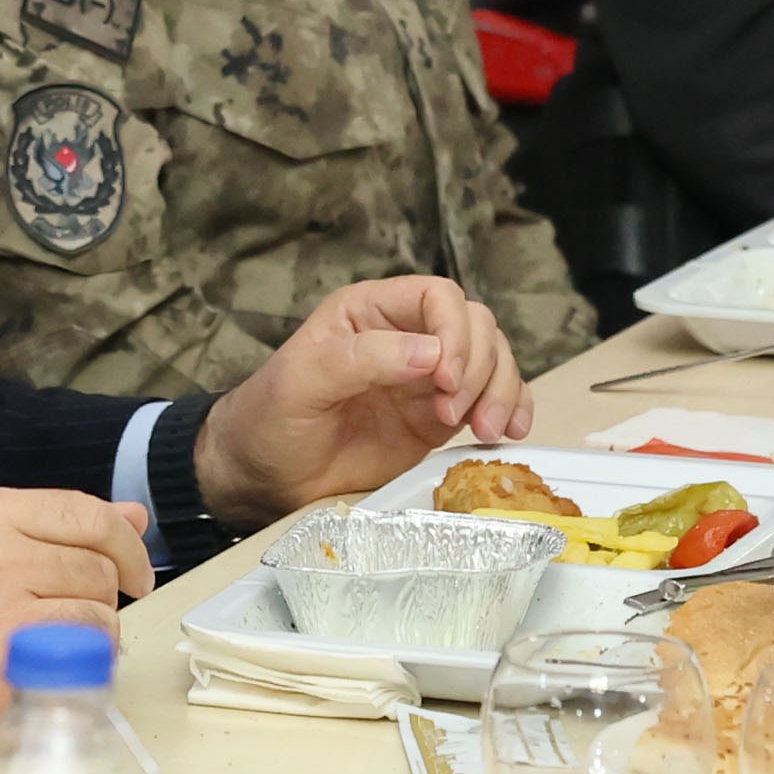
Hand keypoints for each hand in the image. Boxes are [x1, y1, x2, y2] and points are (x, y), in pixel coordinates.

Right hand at [0, 489, 152, 747]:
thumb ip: (53, 524)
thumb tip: (135, 516)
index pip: (88, 516)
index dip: (128, 545)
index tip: (137, 572)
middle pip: (99, 571)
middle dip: (100, 594)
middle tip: (70, 611)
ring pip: (98, 621)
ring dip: (91, 636)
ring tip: (52, 641)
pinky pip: (75, 669)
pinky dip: (73, 671)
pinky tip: (43, 669)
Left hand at [193, 276, 530, 529]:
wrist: (263, 477)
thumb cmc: (269, 419)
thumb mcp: (302, 381)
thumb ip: (362, 360)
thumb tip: (432, 353)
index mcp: (370, 312)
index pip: (437, 296)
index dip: (453, 330)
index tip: (443, 378)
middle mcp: (406, 337)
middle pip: (476, 326)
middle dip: (480, 366)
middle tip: (456, 413)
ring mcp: (426, 380)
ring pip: (493, 361)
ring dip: (502, 390)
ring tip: (488, 430)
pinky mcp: (438, 420)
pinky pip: (491, 401)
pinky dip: (511, 410)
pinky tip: (511, 431)